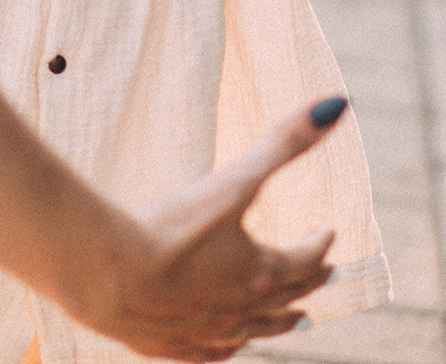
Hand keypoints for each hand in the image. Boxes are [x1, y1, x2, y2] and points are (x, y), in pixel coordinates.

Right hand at [81, 100, 344, 359]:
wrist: (110, 276)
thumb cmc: (170, 229)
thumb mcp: (232, 181)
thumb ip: (283, 144)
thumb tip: (335, 106)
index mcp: (260, 272)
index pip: (306, 258)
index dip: (321, 243)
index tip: (328, 231)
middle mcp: (242, 309)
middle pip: (289, 297)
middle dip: (311, 282)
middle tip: (328, 275)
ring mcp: (209, 332)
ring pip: (259, 331)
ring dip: (283, 322)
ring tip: (301, 320)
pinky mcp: (173, 344)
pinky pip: (214, 353)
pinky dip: (232, 348)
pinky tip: (231, 346)